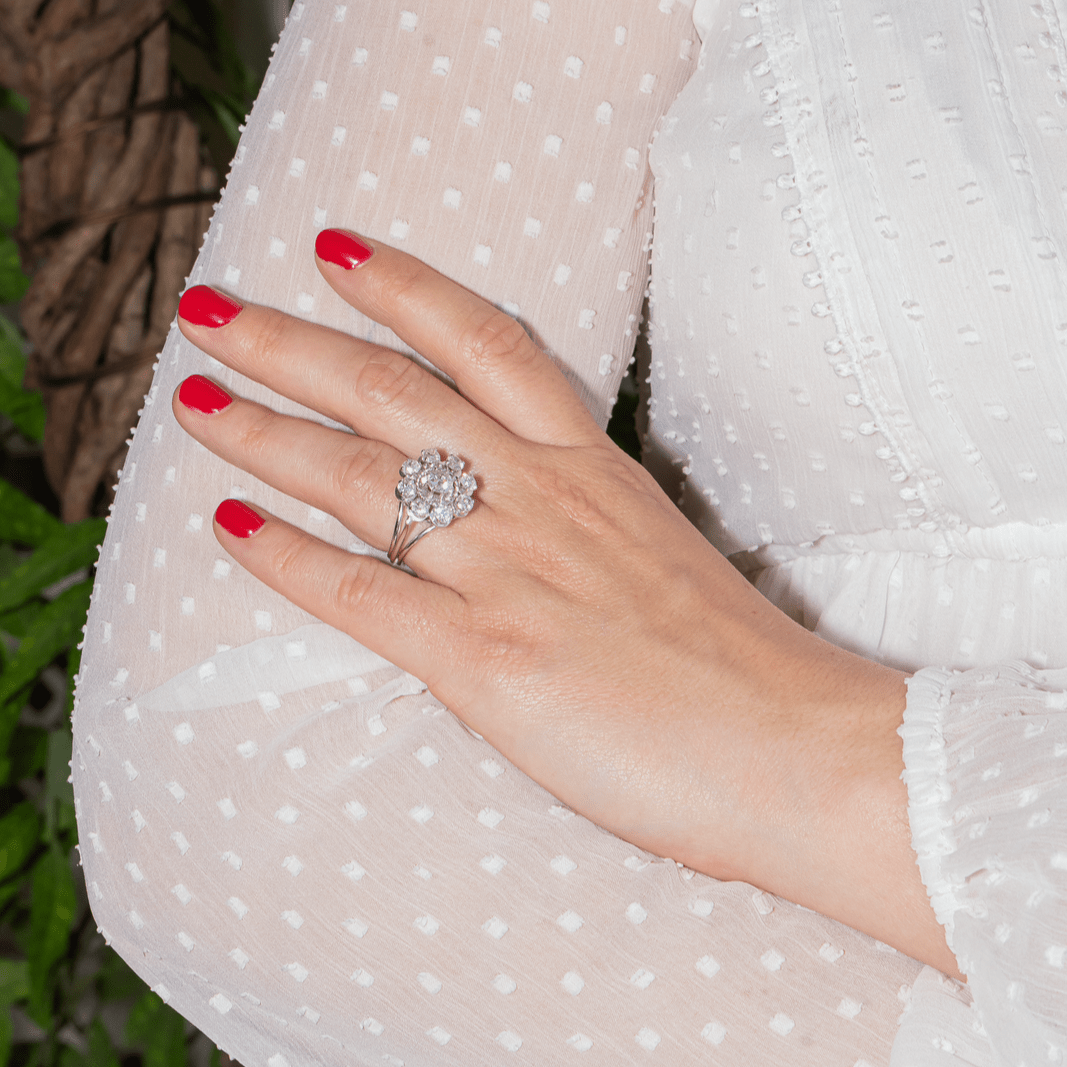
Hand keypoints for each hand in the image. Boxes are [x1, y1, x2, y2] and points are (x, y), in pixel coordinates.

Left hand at [174, 230, 957, 977]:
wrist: (793, 747)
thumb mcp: (655, 554)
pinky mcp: (482, 657)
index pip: (485, 342)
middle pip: (393, 392)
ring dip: (264, 432)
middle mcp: (539, 498)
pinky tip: (230, 529)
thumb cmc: (738, 664)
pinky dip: (286, 559)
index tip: (335, 249)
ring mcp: (507, 571)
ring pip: (359, 477)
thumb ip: (579, 524)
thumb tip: (514, 526)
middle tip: (212, 309)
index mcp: (589, 468)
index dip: (403, 287)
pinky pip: (359, 592)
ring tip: (193, 400)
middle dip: (291, 343)